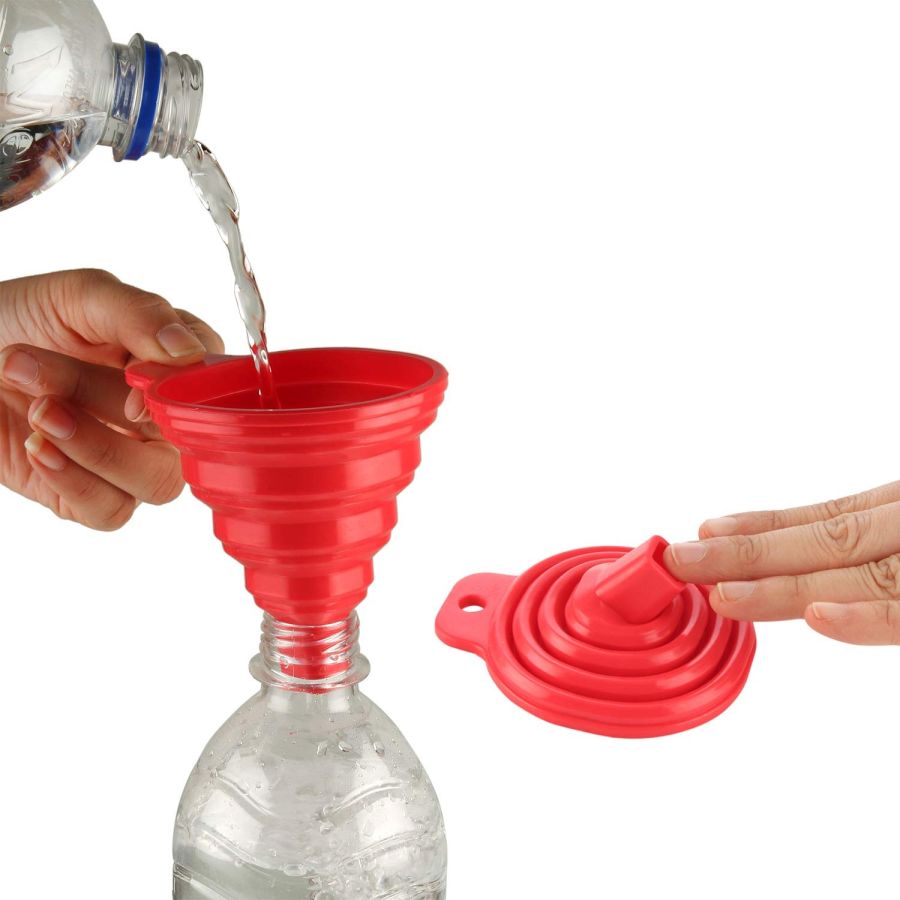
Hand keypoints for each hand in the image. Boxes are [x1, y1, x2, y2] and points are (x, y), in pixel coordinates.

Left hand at [0, 269, 223, 529]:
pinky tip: (37, 446)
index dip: (182, 390)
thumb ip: (138, 314)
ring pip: (157, 483)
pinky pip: (111, 512)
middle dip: (106, 403)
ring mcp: (133, 458)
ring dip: (94, 447)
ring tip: (39, 409)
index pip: (214, 386)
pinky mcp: (92, 494)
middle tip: (37, 370)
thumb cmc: (19, 318)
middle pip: (183, 438)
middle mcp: (163, 417)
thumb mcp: (78, 296)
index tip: (135, 376)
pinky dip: (73, 480)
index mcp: (176, 364)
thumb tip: (186, 351)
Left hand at [663, 482, 899, 645]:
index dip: (763, 528)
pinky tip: (816, 615)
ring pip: (857, 576)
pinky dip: (865, 617)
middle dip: (747, 556)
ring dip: (783, 586)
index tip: (706, 531)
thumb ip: (875, 539)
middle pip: (826, 543)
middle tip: (681, 561)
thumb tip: (814, 566)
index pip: (825, 520)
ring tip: (720, 593)